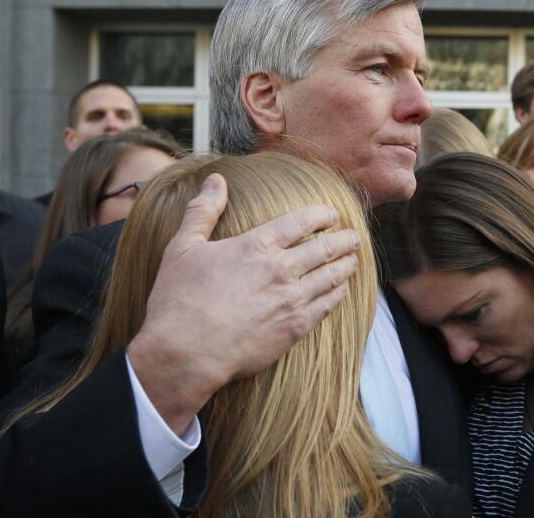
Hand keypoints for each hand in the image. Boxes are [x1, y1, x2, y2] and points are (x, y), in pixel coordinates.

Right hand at [127, 173, 360, 432]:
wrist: (185, 353)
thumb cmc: (179, 300)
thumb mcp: (183, 247)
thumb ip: (203, 211)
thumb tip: (215, 180)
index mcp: (256, 246)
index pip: (301, 221)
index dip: (322, 215)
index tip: (332, 214)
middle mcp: (280, 270)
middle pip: (325, 248)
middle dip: (344, 240)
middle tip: (354, 237)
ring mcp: (291, 300)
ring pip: (332, 277)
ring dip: (347, 265)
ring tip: (354, 259)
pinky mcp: (294, 328)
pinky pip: (327, 306)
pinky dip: (338, 294)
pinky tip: (341, 290)